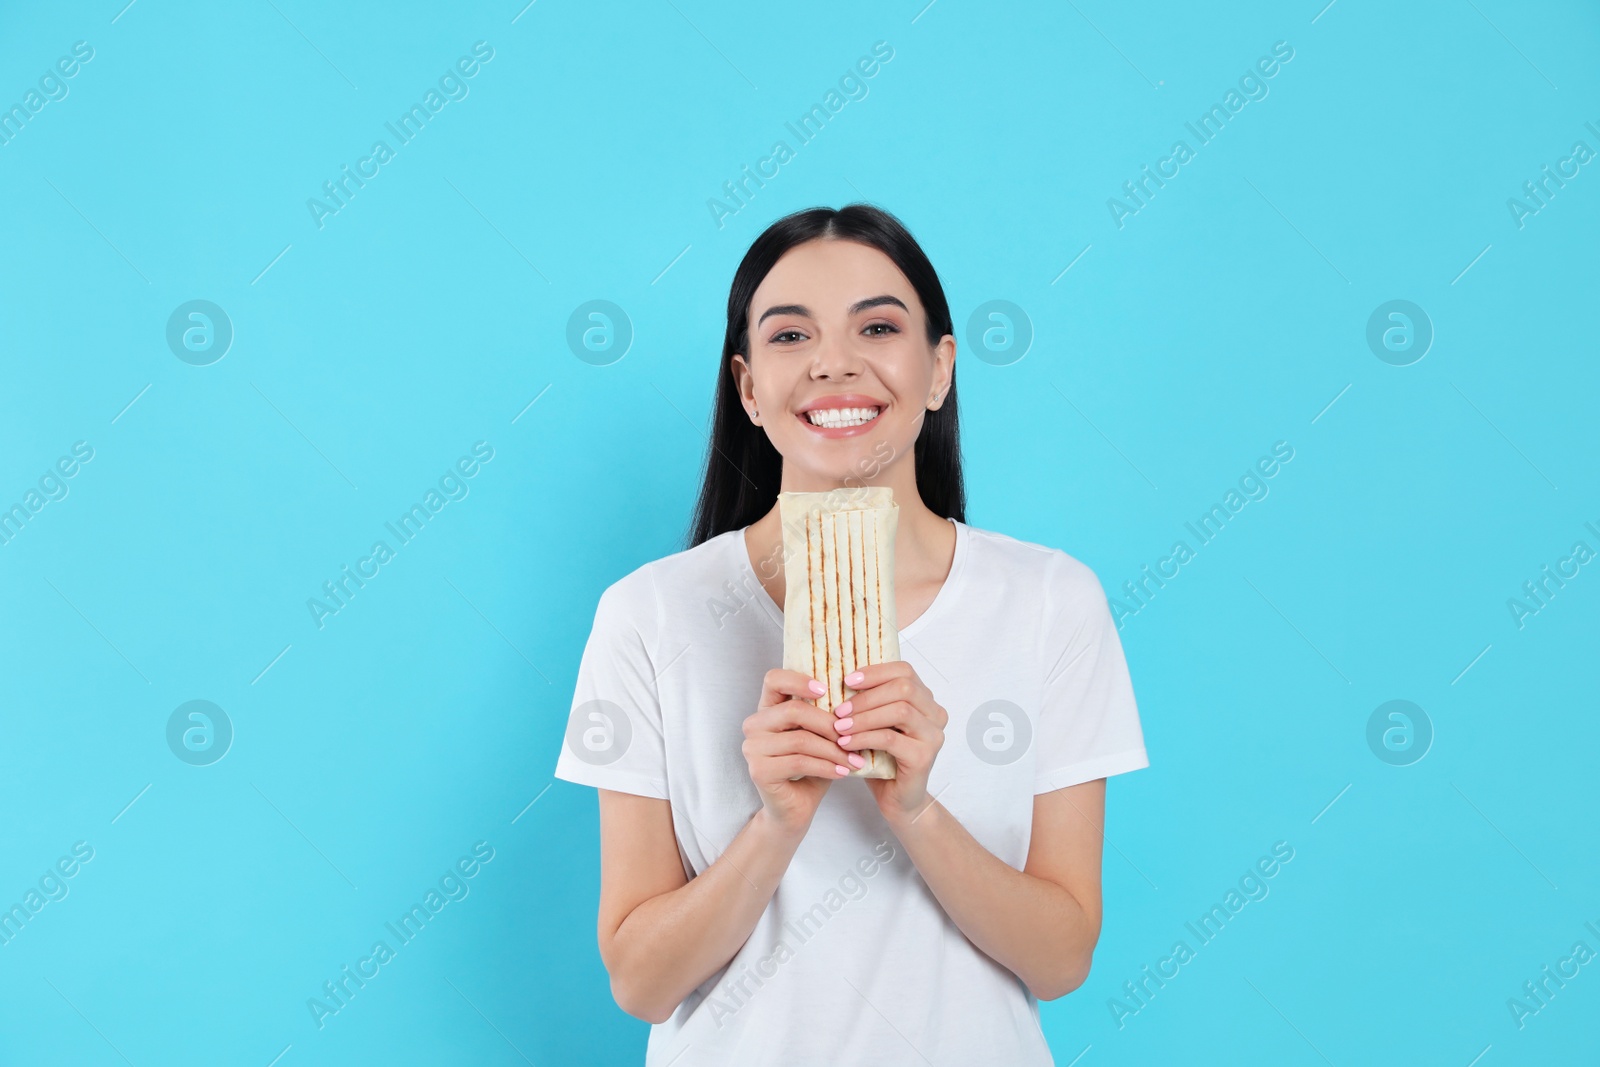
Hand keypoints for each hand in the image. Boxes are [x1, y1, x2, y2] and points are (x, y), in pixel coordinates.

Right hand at [743, 668, 861, 836]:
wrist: (794, 810)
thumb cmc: (810, 769)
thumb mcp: (819, 737)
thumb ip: (827, 716)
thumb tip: (856, 699)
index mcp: (767, 709)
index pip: (773, 679)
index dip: (799, 680)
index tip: (826, 690)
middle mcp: (754, 725)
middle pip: (793, 710)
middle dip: (829, 724)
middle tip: (854, 737)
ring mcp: (752, 748)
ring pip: (800, 739)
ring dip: (833, 750)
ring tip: (855, 760)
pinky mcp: (759, 770)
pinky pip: (800, 762)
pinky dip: (826, 767)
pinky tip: (843, 772)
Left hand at [833, 661, 947, 825]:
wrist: (898, 800)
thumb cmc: (883, 759)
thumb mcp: (875, 724)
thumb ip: (869, 701)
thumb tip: (836, 675)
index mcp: (926, 701)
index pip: (905, 671)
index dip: (876, 672)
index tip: (847, 680)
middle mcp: (935, 715)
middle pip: (904, 687)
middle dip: (867, 696)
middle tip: (839, 709)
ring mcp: (933, 736)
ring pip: (899, 710)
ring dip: (863, 716)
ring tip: (839, 726)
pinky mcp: (923, 756)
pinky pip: (890, 738)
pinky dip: (863, 737)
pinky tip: (845, 743)